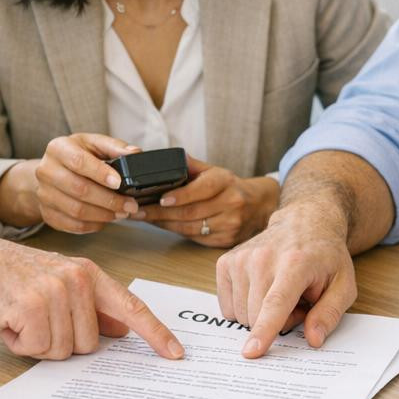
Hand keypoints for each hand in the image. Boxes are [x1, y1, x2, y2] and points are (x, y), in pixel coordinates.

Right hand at [0, 223, 183, 360]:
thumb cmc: (12, 276)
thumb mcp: (59, 283)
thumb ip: (91, 305)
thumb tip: (120, 330)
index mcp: (90, 274)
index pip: (131, 307)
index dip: (155, 333)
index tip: (175, 354)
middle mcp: (78, 279)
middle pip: (89, 344)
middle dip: (61, 342)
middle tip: (37, 319)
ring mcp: (55, 291)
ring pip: (62, 350)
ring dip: (38, 343)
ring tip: (21, 317)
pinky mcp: (30, 305)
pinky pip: (36, 347)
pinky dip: (19, 342)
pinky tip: (9, 320)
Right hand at [32, 133, 141, 233]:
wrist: (51, 172)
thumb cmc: (76, 155)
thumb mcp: (93, 144)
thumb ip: (114, 147)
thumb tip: (135, 153)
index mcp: (58, 148)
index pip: (79, 162)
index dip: (100, 173)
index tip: (119, 182)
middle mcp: (46, 171)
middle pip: (79, 189)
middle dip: (109, 200)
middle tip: (130, 205)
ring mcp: (44, 195)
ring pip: (76, 210)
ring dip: (104, 215)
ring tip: (122, 212)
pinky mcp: (47, 214)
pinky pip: (72, 225)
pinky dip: (93, 225)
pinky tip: (106, 219)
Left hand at [139, 157, 278, 246]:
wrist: (259, 205)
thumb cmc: (229, 186)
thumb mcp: (214, 171)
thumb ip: (190, 166)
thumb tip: (165, 158)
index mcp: (225, 182)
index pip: (201, 190)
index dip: (180, 196)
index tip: (160, 199)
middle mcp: (231, 203)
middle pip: (191, 212)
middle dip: (160, 213)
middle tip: (138, 210)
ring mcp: (230, 224)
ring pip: (191, 227)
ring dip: (164, 224)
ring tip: (144, 218)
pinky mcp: (226, 240)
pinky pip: (196, 237)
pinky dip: (176, 232)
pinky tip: (163, 226)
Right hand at [215, 202, 356, 358]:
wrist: (304, 222)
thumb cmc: (325, 256)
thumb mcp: (343, 285)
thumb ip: (330, 314)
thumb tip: (313, 339)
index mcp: (295, 263)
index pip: (275, 303)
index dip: (264, 330)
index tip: (251, 351)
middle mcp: (262, 258)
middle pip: (256, 316)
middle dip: (277, 322)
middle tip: (297, 302)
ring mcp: (241, 258)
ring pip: (241, 314)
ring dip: (261, 315)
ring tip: (280, 293)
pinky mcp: (226, 262)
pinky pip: (228, 307)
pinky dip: (245, 307)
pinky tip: (261, 289)